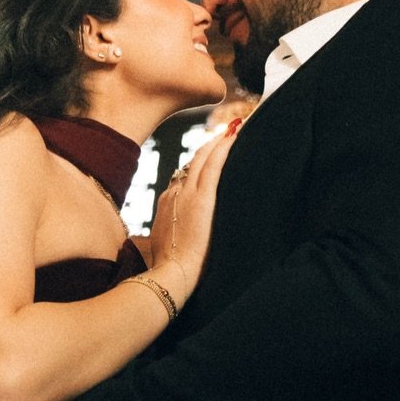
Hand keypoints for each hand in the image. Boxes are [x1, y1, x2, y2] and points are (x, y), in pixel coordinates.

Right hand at [147, 121, 237, 293]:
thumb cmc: (171, 269)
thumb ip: (173, 235)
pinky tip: (234, 134)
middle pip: (192, 161)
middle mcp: (175, 193)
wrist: (171, 274)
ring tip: (234, 127)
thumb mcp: (165, 247)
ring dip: (219, 140)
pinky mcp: (202, 197)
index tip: (209, 154)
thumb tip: (177, 235)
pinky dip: (224, 147)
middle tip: (226, 130)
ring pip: (203, 157)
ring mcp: (188, 193)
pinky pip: (214, 164)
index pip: (183, 177)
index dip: (197, 163)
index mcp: (167, 203)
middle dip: (209, 144)